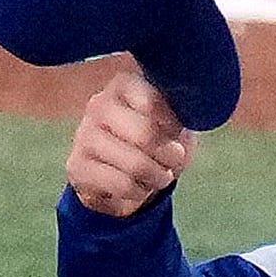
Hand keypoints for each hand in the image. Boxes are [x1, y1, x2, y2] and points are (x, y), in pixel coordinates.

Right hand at [67, 67, 193, 215]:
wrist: (124, 172)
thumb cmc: (158, 137)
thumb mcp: (176, 118)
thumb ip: (185, 108)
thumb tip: (198, 110)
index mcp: (124, 85)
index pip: (154, 102)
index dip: (174, 125)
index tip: (177, 132)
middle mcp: (99, 104)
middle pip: (145, 134)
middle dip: (170, 155)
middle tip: (175, 159)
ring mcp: (84, 135)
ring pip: (135, 163)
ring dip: (158, 176)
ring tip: (161, 175)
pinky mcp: (77, 166)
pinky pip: (121, 185)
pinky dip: (140, 191)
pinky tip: (139, 186)